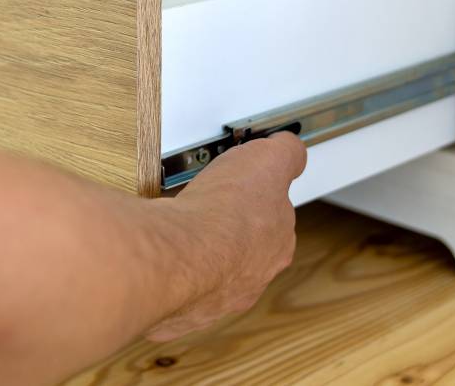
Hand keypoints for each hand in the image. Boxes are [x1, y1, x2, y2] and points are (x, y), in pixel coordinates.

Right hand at [147, 133, 305, 341]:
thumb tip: (289, 147)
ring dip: (201, 250)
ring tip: (183, 226)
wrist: (177, 255)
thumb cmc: (223, 213)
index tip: (243, 190)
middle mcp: (253, 277)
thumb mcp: (267, 160)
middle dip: (229, 229)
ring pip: (212, 269)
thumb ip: (286, 153)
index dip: (258, 201)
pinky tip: (166, 249)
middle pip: (245, 249)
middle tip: (208, 207)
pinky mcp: (186, 306)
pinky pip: (182, 284)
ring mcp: (219, 295)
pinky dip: (175, 267)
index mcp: (278, 245)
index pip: (276, 221)